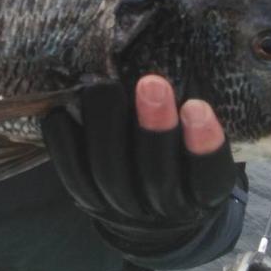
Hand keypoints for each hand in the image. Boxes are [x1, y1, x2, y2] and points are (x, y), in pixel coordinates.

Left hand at [41, 75, 237, 256]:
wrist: (153, 212)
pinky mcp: (90, 202)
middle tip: (151, 83)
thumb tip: (178, 59)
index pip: (208, 178)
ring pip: (111, 176)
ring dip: (107, 129)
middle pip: (157, 178)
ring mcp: (125, 210)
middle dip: (154, 129)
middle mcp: (165, 210)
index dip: (203, 146)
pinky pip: (75, 178)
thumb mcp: (197, 145)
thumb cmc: (183, 160)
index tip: (196, 106)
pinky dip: (65, 145)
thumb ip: (192, 118)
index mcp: (203, 197)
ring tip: (104, 87)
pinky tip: (61, 113)